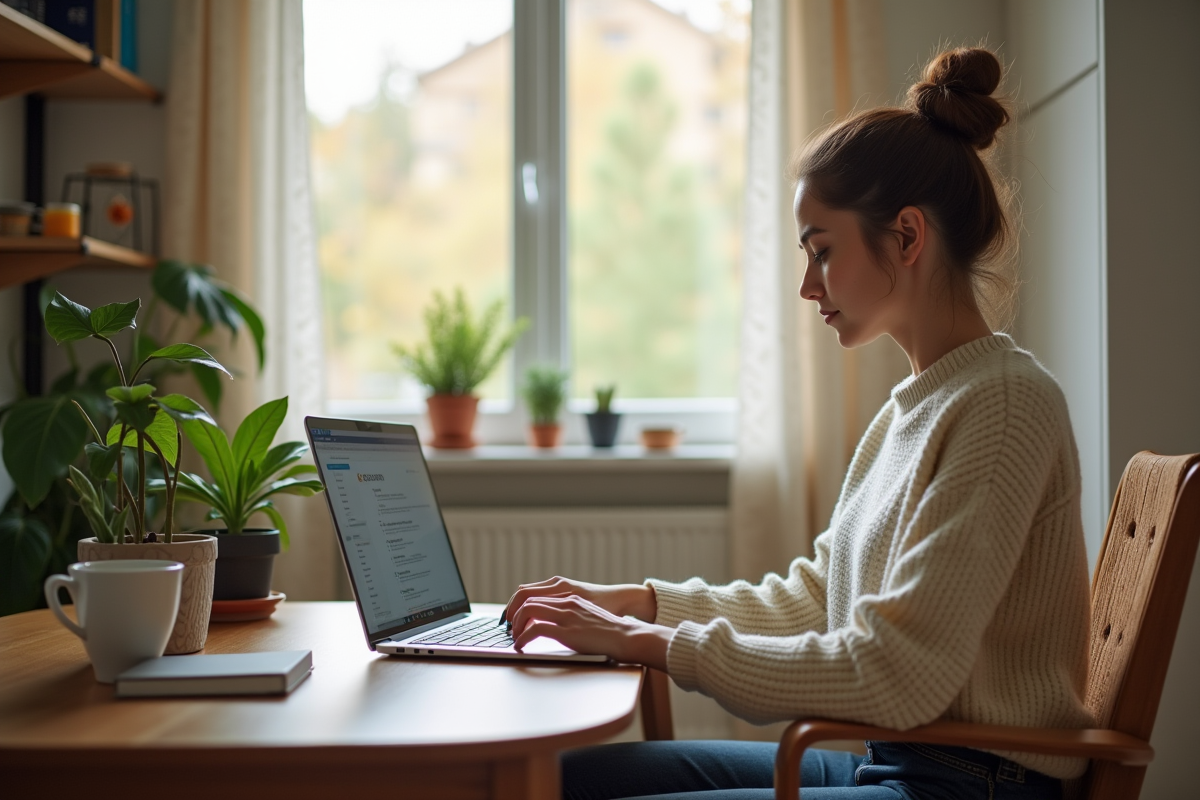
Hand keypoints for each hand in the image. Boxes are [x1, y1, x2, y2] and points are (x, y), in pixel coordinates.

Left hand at [503, 576, 656, 623]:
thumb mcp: (586, 615)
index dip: (518, 604)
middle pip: (526, 597)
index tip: (512, 617)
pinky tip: (521, 646)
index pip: (533, 592)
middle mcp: (566, 601)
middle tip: (508, 628)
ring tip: (514, 637)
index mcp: (569, 595)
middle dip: (511, 613)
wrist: (626, 636)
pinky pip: (535, 629)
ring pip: (528, 610)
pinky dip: (523, 638)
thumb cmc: (610, 630)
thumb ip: (570, 614)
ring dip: (515, 625)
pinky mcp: (567, 631)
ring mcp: (566, 615)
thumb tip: (553, 624)